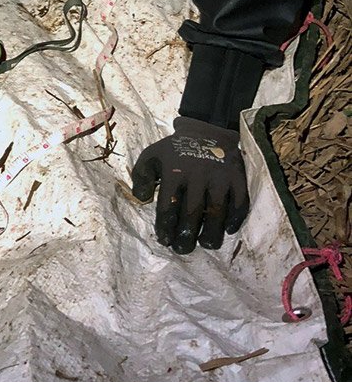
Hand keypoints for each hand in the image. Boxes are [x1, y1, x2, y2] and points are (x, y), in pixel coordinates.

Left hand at [130, 117, 248, 253]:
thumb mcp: (152, 155)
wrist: (207, 131)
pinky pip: (240, 201)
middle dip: (186, 234)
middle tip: (183, 249)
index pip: (168, 204)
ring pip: (216, 210)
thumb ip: (141, 175)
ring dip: (211, 231)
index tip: (165, 240)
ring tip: (206, 244)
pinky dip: (235, 217)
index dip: (165, 225)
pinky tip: (228, 229)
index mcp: (174, 171)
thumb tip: (142, 198)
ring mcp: (219, 177)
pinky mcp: (237, 177)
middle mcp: (197, 175)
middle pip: (192, 211)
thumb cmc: (175, 150)